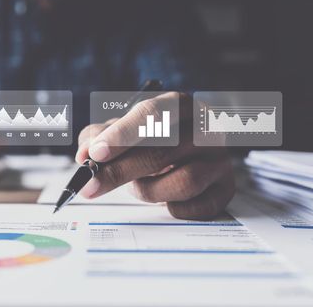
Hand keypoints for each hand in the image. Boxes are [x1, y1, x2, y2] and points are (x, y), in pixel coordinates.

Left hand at [75, 92, 235, 219]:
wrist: (189, 152)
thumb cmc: (150, 139)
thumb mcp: (120, 130)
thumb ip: (98, 137)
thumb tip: (85, 155)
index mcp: (179, 105)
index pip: (153, 113)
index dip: (122, 134)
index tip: (97, 153)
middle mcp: (205, 128)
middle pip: (163, 150)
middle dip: (120, 171)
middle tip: (90, 186)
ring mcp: (220, 158)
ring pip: (183, 182)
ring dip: (148, 191)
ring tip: (137, 186)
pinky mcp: (226, 188)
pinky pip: (198, 207)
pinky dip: (173, 208)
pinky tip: (164, 198)